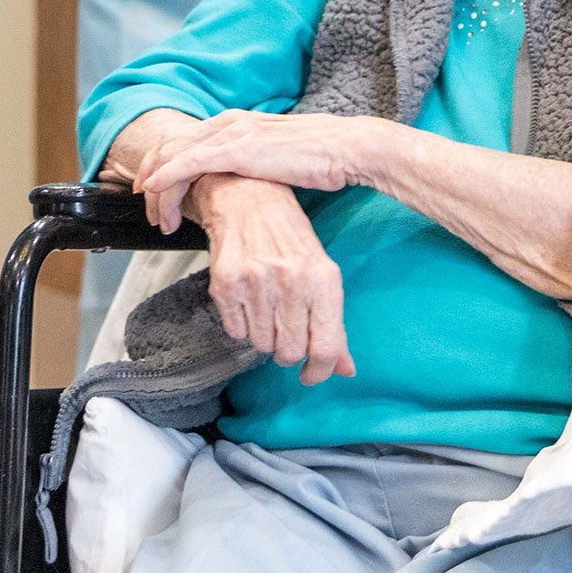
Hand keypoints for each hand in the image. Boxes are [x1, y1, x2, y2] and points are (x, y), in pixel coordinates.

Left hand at [136, 110, 381, 231]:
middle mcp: (227, 121)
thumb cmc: (318, 159)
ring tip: (155, 216)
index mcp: (235, 122)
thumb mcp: (273, 159)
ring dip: (156, 187)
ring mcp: (230, 132)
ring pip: (173, 155)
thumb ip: (250, 164)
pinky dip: (166, 177)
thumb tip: (237, 186)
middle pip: (169, 145)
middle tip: (145, 208)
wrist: (345, 149)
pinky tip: (155, 192)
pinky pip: (188, 162)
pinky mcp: (237, 149)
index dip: (160, 166)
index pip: (183, 140)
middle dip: (149, 178)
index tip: (152, 193)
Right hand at [193, 175, 353, 384]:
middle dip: (289, 352)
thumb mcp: (321, 273)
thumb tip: (345, 370)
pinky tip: (248, 300)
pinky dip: (242, 325)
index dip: (320, 371)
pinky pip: (236, 332)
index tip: (312, 374)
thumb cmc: (288, 236)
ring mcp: (256, 282)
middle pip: (291, 352)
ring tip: (266, 308)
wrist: (246, 198)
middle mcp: (292, 281)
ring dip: (264, 336)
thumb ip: (334, 325)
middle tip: (286, 332)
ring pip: (262, 345)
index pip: (327, 347)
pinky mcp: (226, 284)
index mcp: (324, 279)